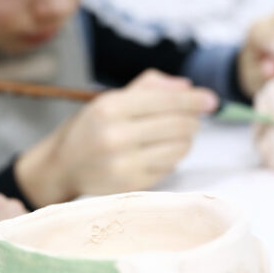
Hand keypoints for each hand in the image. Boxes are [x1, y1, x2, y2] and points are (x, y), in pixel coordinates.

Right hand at [15, 70, 216, 205]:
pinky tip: (158, 152)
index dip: (194, 99)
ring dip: (184, 140)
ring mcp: (123, 163)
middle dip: (192, 120)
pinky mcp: (131, 185)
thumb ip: (148, 88)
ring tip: (172, 136)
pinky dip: (171, 158)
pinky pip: (169, 167)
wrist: (62, 166)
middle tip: (191, 119)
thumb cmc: (90, 129)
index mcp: (109, 108)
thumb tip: (188, 87)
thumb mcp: (110, 100)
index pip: (166, 101)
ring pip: (180, 148)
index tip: (212, 100)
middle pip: (179, 125)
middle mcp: (115, 136)